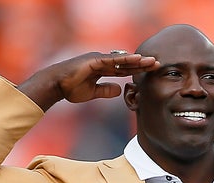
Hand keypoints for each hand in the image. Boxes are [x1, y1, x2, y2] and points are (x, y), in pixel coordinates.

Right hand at [17, 51, 159, 110]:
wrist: (56, 85)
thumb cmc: (70, 88)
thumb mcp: (92, 92)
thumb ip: (106, 90)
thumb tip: (119, 90)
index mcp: (103, 69)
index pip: (124, 70)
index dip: (138, 70)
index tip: (150, 71)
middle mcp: (102, 62)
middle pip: (127, 63)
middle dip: (142, 64)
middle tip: (157, 64)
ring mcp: (99, 59)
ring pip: (122, 60)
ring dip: (138, 60)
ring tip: (151, 61)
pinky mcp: (94, 60)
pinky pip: (113, 60)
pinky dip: (125, 59)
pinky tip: (136, 59)